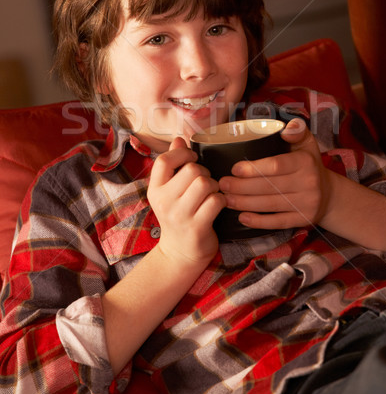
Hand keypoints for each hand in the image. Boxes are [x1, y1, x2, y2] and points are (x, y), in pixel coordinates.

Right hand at [147, 137, 224, 266]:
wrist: (179, 254)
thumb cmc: (179, 216)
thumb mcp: (170, 191)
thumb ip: (174, 165)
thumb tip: (179, 139)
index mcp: (155, 190)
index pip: (164, 160)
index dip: (183, 154)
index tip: (193, 159)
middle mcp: (164, 202)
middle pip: (192, 170)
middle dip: (205, 172)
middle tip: (206, 183)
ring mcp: (180, 216)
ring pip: (205, 183)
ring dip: (215, 186)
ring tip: (212, 194)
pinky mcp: (196, 227)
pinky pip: (216, 201)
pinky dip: (222, 200)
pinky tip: (218, 206)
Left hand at [218, 118, 331, 230]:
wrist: (329, 194)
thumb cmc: (308, 163)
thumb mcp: (306, 142)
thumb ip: (296, 130)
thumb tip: (286, 129)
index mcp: (305, 161)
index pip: (276, 165)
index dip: (253, 168)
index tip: (234, 169)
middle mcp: (308, 183)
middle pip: (269, 186)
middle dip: (241, 187)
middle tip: (222, 184)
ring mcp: (307, 203)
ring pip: (270, 205)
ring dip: (244, 203)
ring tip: (226, 199)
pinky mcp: (303, 219)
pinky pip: (278, 222)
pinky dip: (258, 221)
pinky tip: (242, 217)